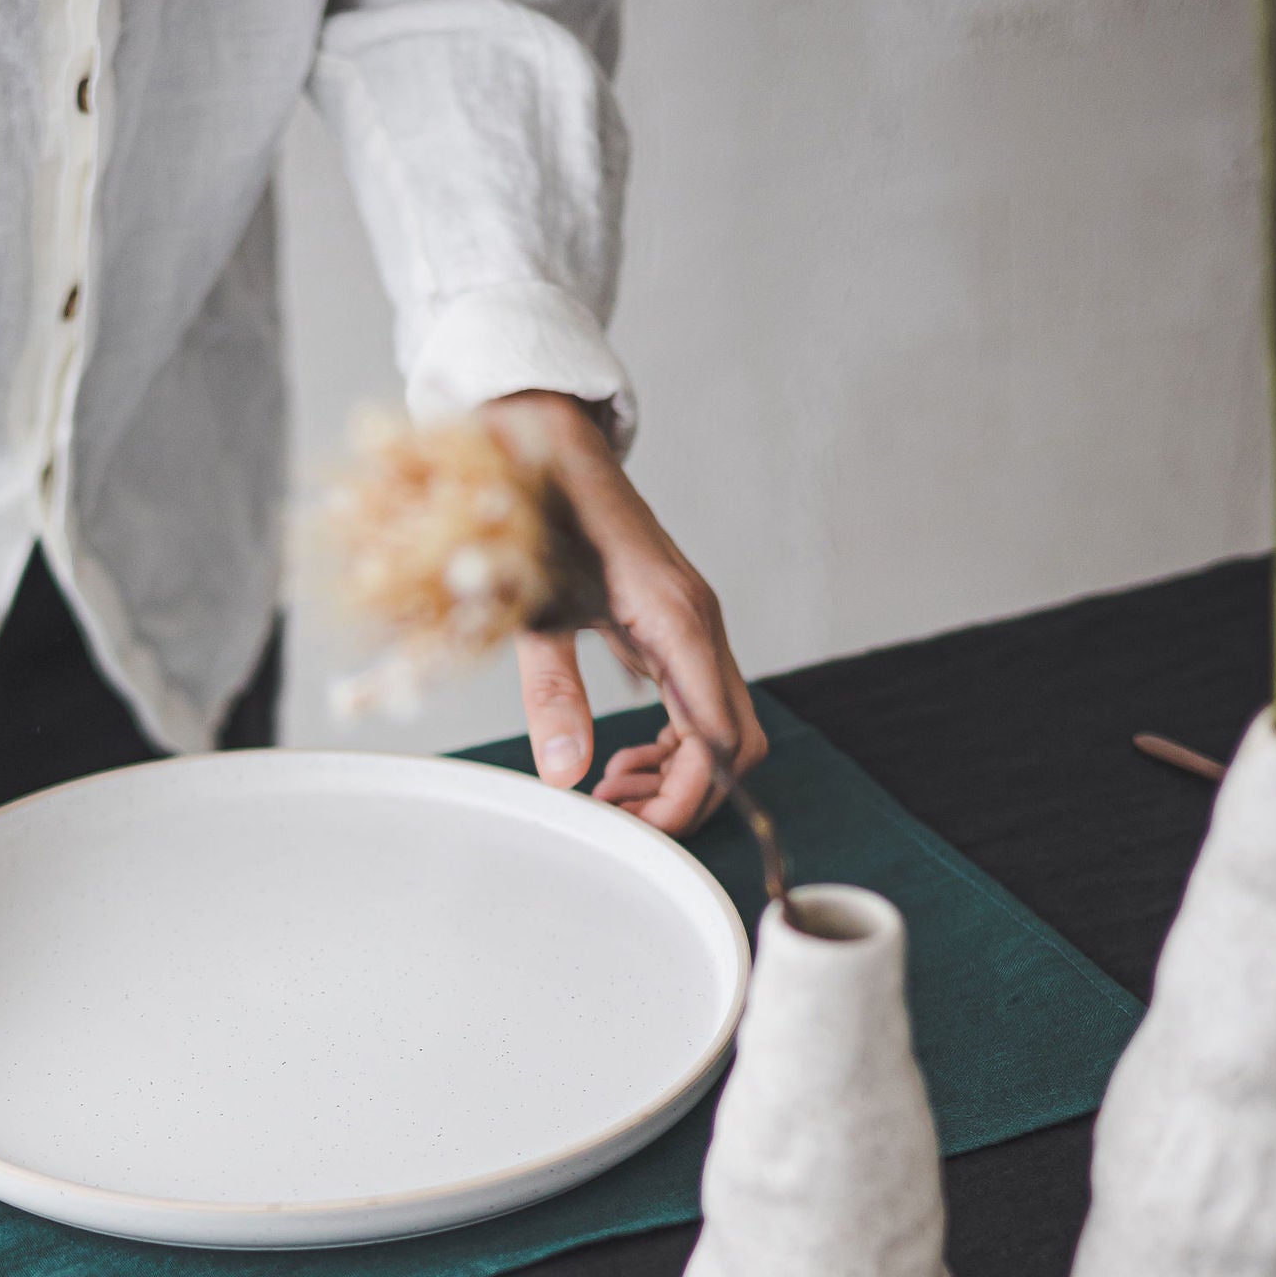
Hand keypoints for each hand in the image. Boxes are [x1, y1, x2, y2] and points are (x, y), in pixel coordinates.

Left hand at [485, 392, 765, 831]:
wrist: (551, 449)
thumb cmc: (542, 519)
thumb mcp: (535, 615)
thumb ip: (553, 695)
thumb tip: (566, 776)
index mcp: (675, 620)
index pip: (718, 738)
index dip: (687, 797)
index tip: (635, 827)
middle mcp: (701, 625)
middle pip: (740, 742)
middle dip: (689, 795)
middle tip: (621, 817)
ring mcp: (696, 627)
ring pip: (727, 727)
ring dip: (681, 772)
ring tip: (611, 786)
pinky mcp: (680, 629)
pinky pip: (704, 703)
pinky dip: (676, 743)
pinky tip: (622, 753)